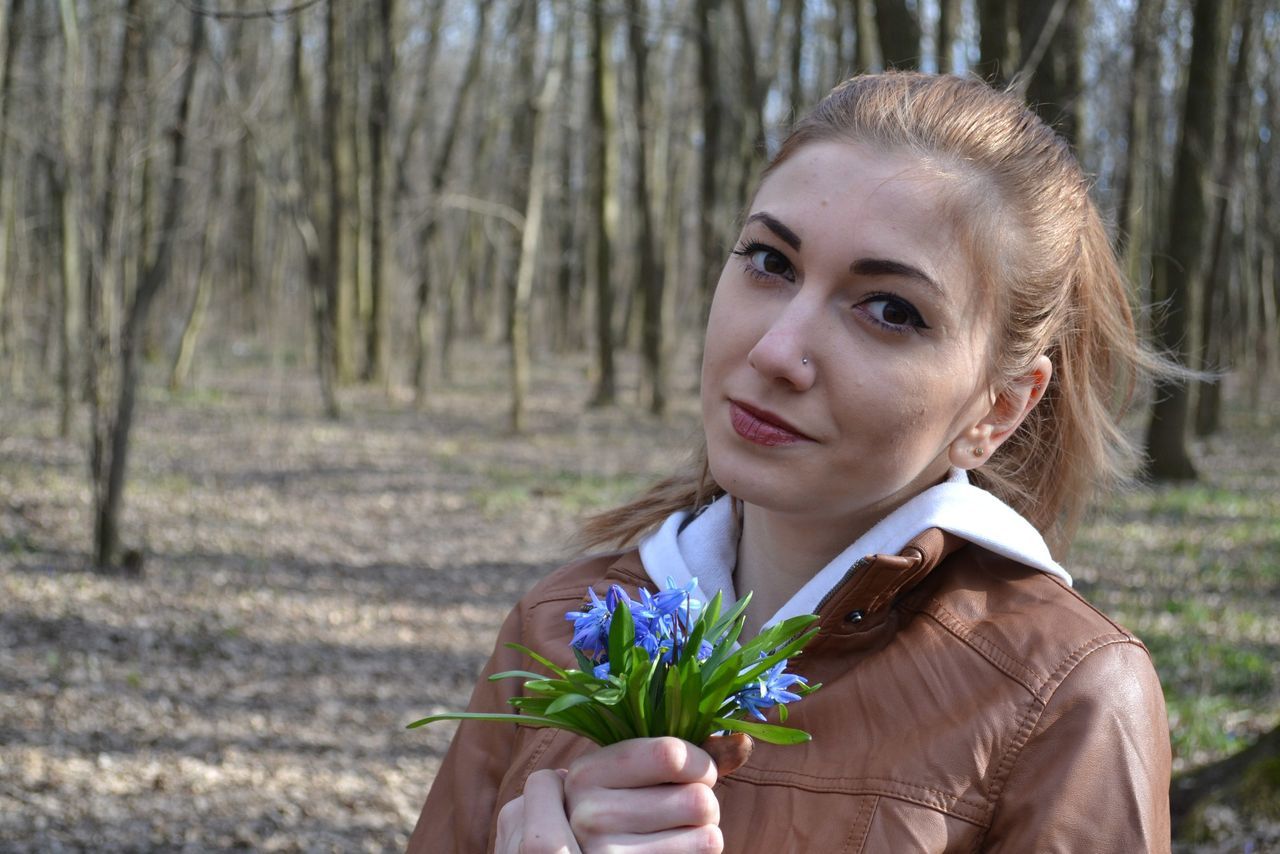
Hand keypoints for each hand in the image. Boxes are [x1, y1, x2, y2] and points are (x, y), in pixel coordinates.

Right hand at [495, 735, 750, 852]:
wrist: (580, 847)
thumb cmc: (624, 802)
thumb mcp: (635, 772)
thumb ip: (688, 754)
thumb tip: (743, 742)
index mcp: (587, 772)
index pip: (671, 754)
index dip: (701, 763)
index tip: (696, 772)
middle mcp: (590, 814)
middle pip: (698, 799)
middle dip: (705, 802)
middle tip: (685, 809)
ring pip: (707, 835)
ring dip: (705, 832)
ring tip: (679, 832)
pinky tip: (674, 851)